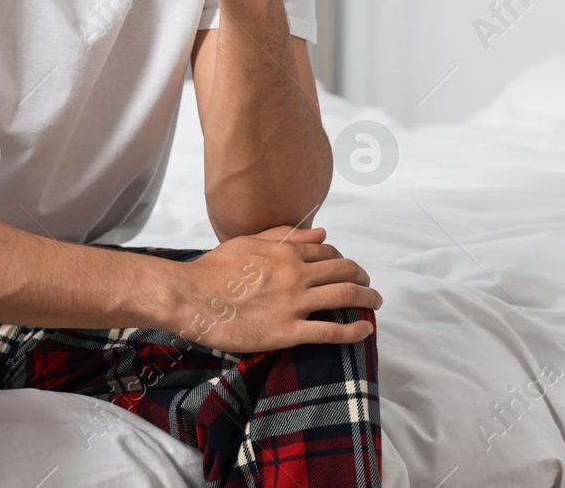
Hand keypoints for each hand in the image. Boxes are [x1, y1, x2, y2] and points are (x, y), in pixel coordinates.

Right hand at [170, 225, 379, 352]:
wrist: (189, 297)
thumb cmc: (212, 270)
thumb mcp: (248, 242)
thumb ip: (284, 236)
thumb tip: (320, 232)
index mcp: (285, 252)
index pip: (327, 254)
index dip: (344, 262)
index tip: (348, 271)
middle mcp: (295, 274)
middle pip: (344, 272)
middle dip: (363, 278)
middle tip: (369, 287)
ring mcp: (292, 303)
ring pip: (344, 296)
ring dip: (367, 299)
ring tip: (375, 303)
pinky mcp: (286, 332)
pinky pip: (329, 332)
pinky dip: (353, 331)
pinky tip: (365, 330)